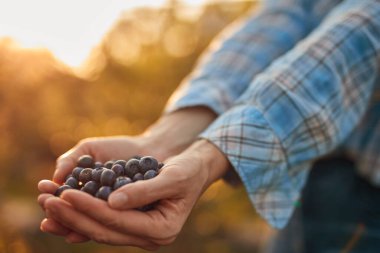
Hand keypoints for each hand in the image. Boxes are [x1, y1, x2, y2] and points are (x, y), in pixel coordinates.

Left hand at [38, 140, 229, 248]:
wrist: (194, 169)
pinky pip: (103, 223)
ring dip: (72, 218)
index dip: (90, 208)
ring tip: (47, 204)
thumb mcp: (172, 177)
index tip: (65, 193)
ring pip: (99, 230)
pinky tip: (63, 208)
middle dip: (73, 216)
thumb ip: (144, 191)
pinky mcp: (132, 222)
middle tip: (47, 201)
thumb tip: (112, 202)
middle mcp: (149, 236)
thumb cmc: (188, 171)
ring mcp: (139, 232)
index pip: (117, 221)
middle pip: (104, 230)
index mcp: (162, 229)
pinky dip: (82, 215)